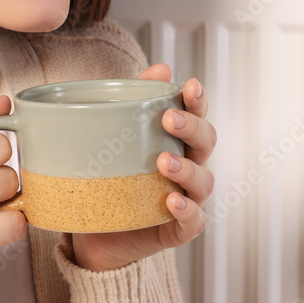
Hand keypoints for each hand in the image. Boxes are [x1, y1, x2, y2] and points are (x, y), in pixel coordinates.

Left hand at [71, 64, 216, 271]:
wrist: (97, 234)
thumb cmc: (114, 180)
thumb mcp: (119, 139)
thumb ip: (136, 102)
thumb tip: (161, 68)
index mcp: (179, 141)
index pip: (198, 114)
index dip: (198, 100)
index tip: (190, 86)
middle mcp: (190, 167)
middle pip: (206, 142)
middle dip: (192, 127)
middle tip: (169, 119)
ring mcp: (187, 198)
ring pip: (204, 180)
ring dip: (187, 168)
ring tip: (163, 162)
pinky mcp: (177, 229)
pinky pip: (194, 221)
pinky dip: (187, 210)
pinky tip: (172, 201)